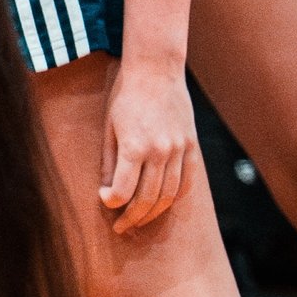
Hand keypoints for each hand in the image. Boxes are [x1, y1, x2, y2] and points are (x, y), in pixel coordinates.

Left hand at [98, 59, 195, 232]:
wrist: (156, 70)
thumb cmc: (126, 97)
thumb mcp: (109, 128)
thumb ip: (110, 163)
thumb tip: (108, 192)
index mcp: (134, 147)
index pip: (123, 191)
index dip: (112, 203)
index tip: (105, 202)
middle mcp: (160, 152)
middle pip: (147, 199)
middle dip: (132, 217)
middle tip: (120, 226)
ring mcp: (179, 150)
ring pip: (169, 195)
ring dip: (153, 213)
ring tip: (139, 219)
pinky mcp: (191, 146)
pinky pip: (185, 181)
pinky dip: (173, 197)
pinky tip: (161, 203)